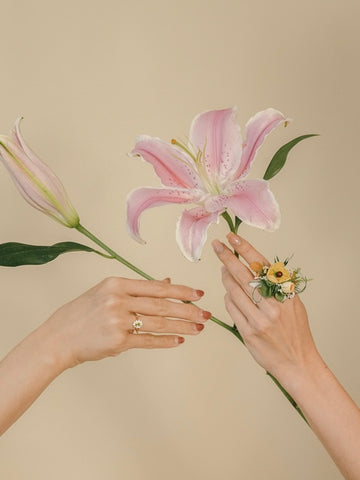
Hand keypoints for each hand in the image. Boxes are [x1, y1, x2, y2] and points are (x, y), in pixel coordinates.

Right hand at [43, 277, 209, 369]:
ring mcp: (117, 320)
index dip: (180, 290)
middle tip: (205, 314)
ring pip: (158, 322)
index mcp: (117, 284)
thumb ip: (137, 288)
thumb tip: (167, 282)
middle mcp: (118, 300)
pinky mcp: (117, 341)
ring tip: (198, 328)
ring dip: (181, 326)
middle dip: (187, 310)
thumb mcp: (107, 292)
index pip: (156, 286)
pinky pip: (147, 340)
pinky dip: (165, 341)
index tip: (198, 294)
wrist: (59, 337)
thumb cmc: (83, 313)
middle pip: (161, 304)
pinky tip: (178, 340)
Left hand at [212, 233, 320, 382]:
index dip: (245, 249)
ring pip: (234, 291)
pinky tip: (229, 294)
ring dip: (226, 278)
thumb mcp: (293, 305)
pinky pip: (231, 308)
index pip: (262, 266)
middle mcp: (273, 305)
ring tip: (224, 270)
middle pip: (244, 275)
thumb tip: (252, 268)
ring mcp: (260, 320)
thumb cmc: (294, 331)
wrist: (298, 362)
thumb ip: (276, 288)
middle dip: (228, 257)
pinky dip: (228, 298)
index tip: (232, 238)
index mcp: (286, 294)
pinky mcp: (249, 332)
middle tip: (217, 246)